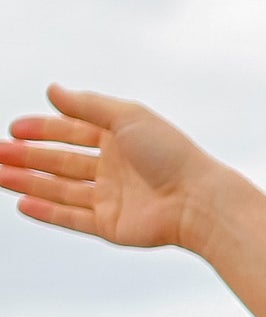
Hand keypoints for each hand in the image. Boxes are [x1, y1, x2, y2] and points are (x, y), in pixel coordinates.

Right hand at [2, 83, 218, 249]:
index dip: (42, 129)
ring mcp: (111, 198)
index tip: (13, 129)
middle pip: (61, 162)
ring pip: (60, 189)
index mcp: (119, 139)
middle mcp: (113, 168)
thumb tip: (51, 90)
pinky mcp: (110, 226)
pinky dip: (47, 211)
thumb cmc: (169, 153)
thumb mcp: (126, 117)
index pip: (72, 132)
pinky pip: (72, 217)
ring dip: (28, 182)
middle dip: (27, 157)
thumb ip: (87, 105)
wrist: (197, 200)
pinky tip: (21, 203)